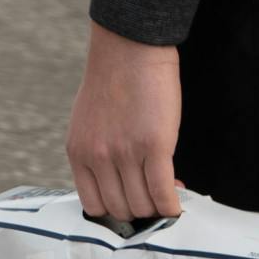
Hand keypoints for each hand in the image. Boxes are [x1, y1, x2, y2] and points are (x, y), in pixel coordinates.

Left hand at [65, 20, 183, 221]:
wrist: (129, 48)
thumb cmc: (113, 80)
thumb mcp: (89, 122)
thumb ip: (98, 153)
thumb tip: (121, 181)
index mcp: (79, 154)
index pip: (94, 206)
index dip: (117, 210)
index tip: (132, 202)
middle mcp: (98, 158)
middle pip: (121, 209)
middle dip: (141, 210)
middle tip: (156, 197)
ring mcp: (125, 154)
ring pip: (143, 205)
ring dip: (158, 207)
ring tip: (169, 193)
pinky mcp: (153, 146)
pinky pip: (162, 191)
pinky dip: (172, 204)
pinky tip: (179, 201)